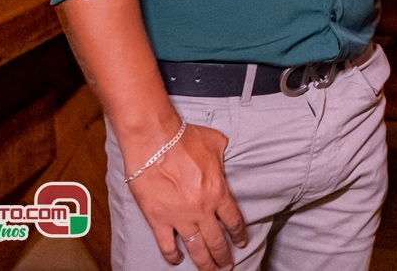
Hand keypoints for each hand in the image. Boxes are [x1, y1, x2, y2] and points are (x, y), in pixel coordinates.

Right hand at [126, 123, 247, 268]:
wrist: (155, 142)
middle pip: (217, 240)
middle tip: (227, 267)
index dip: (239, 234)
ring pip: (196, 248)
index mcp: (218, 193)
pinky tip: (176, 261)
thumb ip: (224, 153)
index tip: (241, 244)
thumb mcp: (216, 142)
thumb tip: (227, 152)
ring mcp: (180, 217)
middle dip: (223, 256)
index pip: (234, 221)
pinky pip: (167, 245)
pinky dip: (172, 256)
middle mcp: (202, 210)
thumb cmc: (185, 139)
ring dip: (204, 263)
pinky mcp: (158, 220)